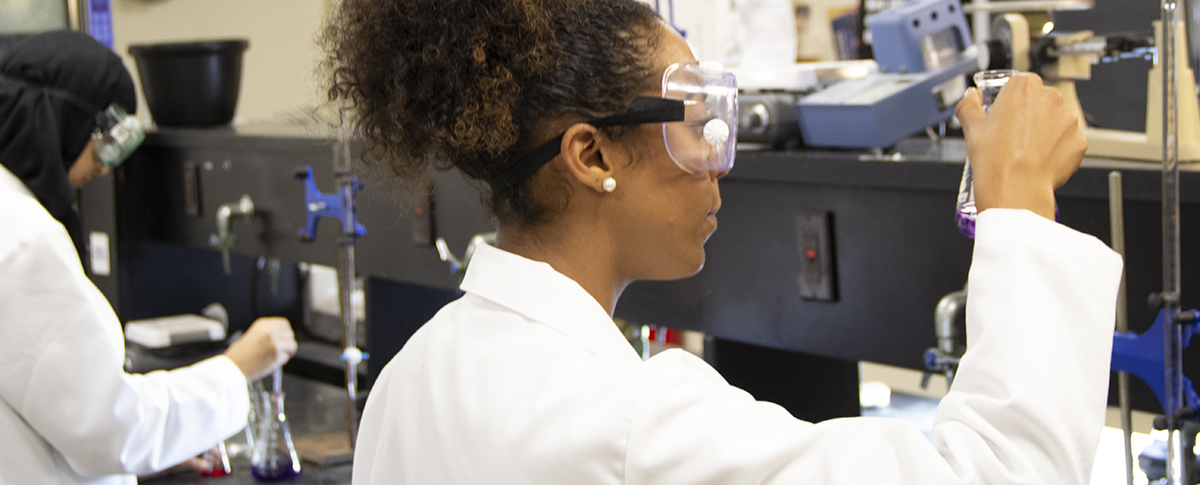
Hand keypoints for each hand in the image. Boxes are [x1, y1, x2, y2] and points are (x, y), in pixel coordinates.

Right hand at [224, 316, 296, 380]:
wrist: (232, 367)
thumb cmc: (240, 355)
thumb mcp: (253, 334)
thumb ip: (268, 332)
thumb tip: (283, 335)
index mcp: (263, 324)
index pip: (285, 324)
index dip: (285, 333)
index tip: (283, 339)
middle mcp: (269, 331)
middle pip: (290, 334)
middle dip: (287, 342)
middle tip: (280, 350)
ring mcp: (274, 342)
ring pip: (292, 345)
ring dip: (286, 352)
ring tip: (274, 356)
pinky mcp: (276, 354)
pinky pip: (287, 357)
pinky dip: (281, 361)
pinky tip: (270, 362)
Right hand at [955, 72, 1086, 219]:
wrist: (1015, 189)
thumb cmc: (995, 158)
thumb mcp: (972, 128)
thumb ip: (969, 105)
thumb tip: (971, 97)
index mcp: (1023, 88)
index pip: (1021, 83)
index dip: (1012, 100)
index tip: (1006, 113)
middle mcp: (1050, 98)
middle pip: (1041, 101)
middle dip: (1030, 115)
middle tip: (1013, 136)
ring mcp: (1068, 119)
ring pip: (1056, 121)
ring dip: (1045, 131)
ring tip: (1026, 151)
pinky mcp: (1079, 140)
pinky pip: (1068, 141)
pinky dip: (1057, 149)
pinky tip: (1040, 160)